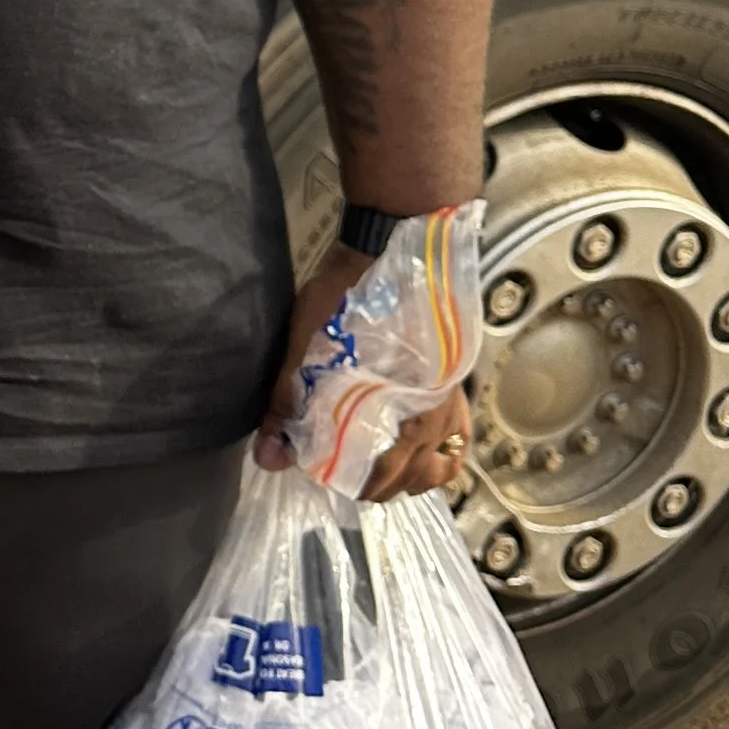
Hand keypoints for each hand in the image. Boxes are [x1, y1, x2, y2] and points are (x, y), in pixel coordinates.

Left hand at [255, 250, 473, 504]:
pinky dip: (439, 453)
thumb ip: (289, 403)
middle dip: (372, 483)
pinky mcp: (456, 382)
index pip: (373, 474)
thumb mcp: (308, 344)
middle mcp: (433, 416)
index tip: (315, 466)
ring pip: (440, 465)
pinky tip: (416, 446)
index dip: (341, 479)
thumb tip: (269, 456)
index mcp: (397, 412)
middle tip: (341, 470)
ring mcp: (451, 400)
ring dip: (411, 476)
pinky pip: (459, 437)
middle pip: (407, 478)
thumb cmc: (349, 292)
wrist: (399, 244)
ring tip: (380, 467)